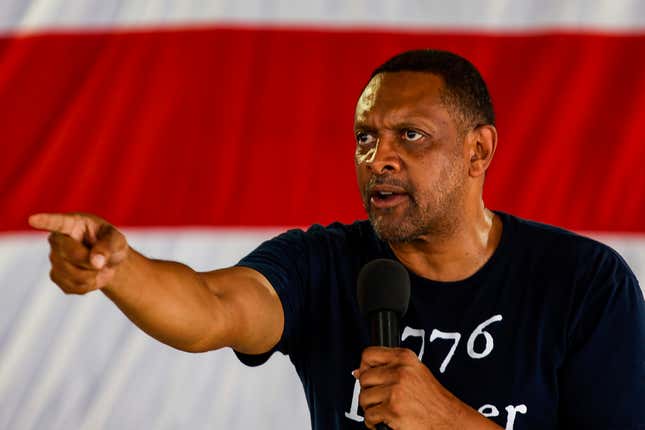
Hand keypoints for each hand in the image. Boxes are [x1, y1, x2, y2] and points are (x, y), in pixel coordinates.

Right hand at [29, 213, 128, 293]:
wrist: (107, 261)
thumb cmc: (110, 243)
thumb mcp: (117, 240)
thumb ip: (108, 246)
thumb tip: (95, 262)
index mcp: (72, 223)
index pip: (57, 222)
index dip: (45, 221)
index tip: (33, 220)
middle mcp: (57, 240)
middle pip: (71, 254)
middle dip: (92, 261)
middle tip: (104, 260)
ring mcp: (54, 259)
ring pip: (73, 275)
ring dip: (94, 275)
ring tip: (100, 267)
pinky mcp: (56, 277)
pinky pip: (74, 287)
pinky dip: (91, 285)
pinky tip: (93, 276)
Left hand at [355, 347, 500, 429]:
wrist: (448, 420)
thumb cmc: (432, 399)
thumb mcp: (414, 373)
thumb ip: (388, 369)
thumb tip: (357, 372)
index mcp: (404, 357)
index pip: (369, 354)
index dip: (364, 367)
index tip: (368, 377)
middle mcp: (400, 371)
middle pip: (364, 378)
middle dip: (368, 392)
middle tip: (378, 399)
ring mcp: (396, 390)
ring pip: (364, 398)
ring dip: (370, 408)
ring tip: (382, 411)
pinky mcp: (393, 409)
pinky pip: (369, 415)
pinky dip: (373, 422)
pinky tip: (384, 421)